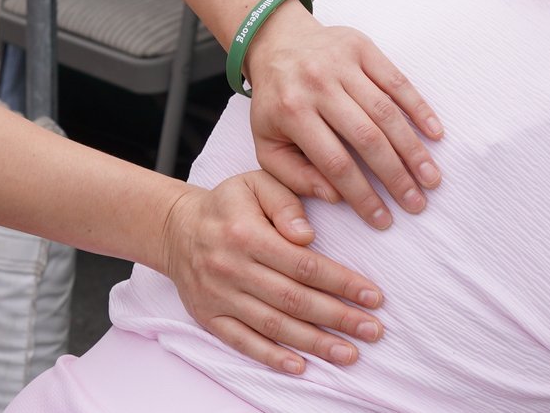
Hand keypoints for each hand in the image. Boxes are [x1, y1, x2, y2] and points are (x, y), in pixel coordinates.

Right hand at [162, 170, 385, 374]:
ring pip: (273, 325)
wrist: (176, 228)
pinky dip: (271, 357)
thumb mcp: (255, 183)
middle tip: (372, 330)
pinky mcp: (209, 317)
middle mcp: (231, 267)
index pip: (303, 264)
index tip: (373, 296)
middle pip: (293, 299)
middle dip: (338, 317)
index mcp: (245, 233)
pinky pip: (242, 342)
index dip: (341, 282)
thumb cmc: (228, 205)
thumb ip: (286, 202)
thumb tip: (307, 235)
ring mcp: (218, 296)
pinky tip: (300, 366)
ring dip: (314, 343)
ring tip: (349, 354)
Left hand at [244, 2, 443, 228]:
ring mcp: (341, 62)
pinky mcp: (361, 47)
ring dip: (413, 148)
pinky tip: (435, 133)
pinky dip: (419, 107)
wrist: (277, 42)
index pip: (334, 162)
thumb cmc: (275, 101)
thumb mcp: (266, 142)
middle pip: (366, 138)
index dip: (362, 195)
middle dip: (395, 176)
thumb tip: (335, 197)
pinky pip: (396, 80)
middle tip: (416, 204)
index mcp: (291, 111)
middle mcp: (317, 84)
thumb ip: (293, 176)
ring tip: (431, 178)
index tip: (383, 220)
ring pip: (386, 111)